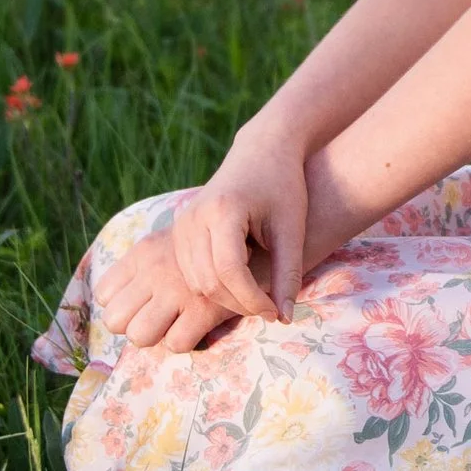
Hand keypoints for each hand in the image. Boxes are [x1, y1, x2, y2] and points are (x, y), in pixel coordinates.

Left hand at [102, 223, 243, 353]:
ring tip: (176, 324)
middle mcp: (155, 270)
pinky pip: (176, 343)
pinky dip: (187, 340)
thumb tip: (123, 303)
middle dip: (134, 325)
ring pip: (140, 336)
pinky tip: (200, 326)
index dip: (121, 306)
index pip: (104, 294)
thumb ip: (148, 267)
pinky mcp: (204, 307)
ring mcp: (178, 289)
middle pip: (114, 320)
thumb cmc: (219, 243)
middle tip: (159, 318)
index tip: (142, 305)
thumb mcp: (174, 242)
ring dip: (157, 335)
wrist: (264, 232)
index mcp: (144, 252)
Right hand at [109, 145, 306, 346]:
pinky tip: (240, 281)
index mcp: (222, 211)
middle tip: (270, 309)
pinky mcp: (178, 234)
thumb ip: (288, 273)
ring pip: (196, 284)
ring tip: (258, 295)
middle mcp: (193, 219)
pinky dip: (214, 287)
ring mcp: (181, 227)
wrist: (262, 152)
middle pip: (209, 282)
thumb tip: (285, 319)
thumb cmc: (283, 186)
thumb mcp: (292, 228)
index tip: (277, 312)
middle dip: (240, 303)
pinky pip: (190, 275)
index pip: (230, 272)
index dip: (253, 299)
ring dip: (226, 299)